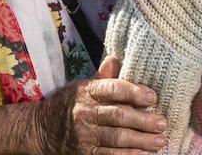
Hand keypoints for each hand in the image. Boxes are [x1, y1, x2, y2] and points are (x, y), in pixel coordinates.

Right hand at [37, 55, 167, 154]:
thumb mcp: (81, 86)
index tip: (153, 97)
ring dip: (141, 141)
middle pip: (119, 116)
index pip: (113, 89)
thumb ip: (103, 77)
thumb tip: (117, 58)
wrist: (39, 130)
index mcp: (87, 92)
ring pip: (117, 139)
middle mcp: (85, 113)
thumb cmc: (68, 105)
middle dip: (144, 120)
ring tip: (159, 141)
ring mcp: (84, 136)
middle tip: (162, 123)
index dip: (135, 92)